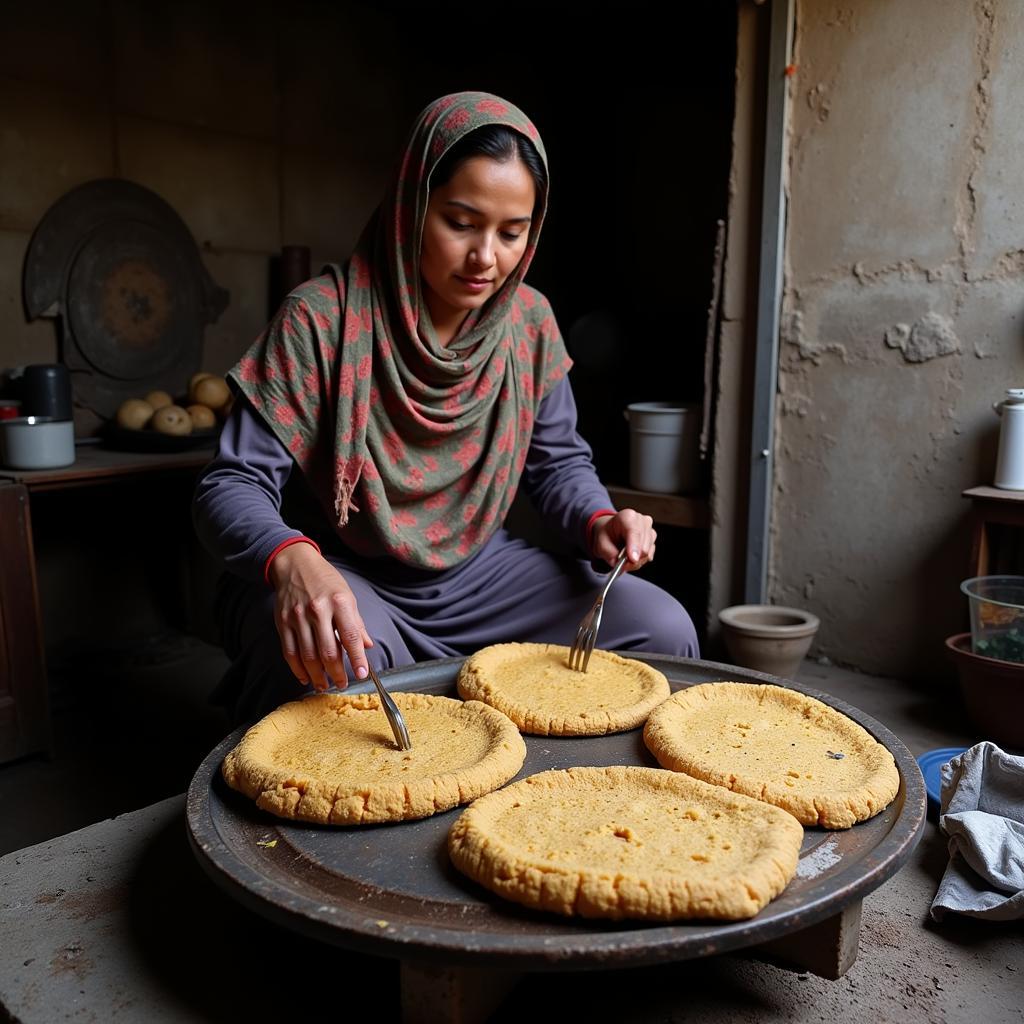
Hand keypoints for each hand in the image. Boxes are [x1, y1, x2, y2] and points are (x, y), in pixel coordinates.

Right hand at [268, 542, 373, 690]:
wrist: (295, 564)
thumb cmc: (325, 580)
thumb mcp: (348, 596)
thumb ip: (357, 623)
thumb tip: (366, 646)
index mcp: (339, 602)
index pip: (351, 637)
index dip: (357, 659)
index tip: (361, 674)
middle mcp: (318, 610)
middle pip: (328, 651)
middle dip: (337, 673)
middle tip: (342, 684)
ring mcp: (298, 617)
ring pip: (308, 656)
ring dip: (317, 675)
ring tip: (324, 685)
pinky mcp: (283, 623)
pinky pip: (290, 652)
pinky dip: (298, 669)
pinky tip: (305, 677)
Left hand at [590, 509, 655, 571]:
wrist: (612, 531)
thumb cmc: (607, 535)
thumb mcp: (601, 544)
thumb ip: (609, 554)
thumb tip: (622, 564)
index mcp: (627, 516)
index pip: (634, 532)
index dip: (634, 546)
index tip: (632, 559)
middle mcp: (642, 520)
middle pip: (643, 546)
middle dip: (632, 558)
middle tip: (621, 563)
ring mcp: (650, 529)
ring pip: (647, 552)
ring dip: (635, 560)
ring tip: (624, 557)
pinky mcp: (653, 539)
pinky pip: (649, 555)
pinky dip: (640, 560)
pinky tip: (631, 555)